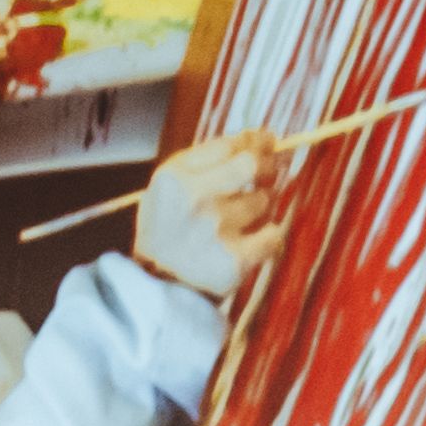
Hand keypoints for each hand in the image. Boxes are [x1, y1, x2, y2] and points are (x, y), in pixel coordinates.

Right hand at [134, 133, 287, 302]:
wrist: (153, 288)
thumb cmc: (168, 230)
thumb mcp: (169, 187)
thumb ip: (208, 160)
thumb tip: (262, 138)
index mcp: (174, 177)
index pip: (231, 144)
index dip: (255, 141)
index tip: (265, 143)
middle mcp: (193, 199)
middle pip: (253, 164)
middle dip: (268, 166)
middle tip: (267, 173)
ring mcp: (214, 230)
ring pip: (264, 201)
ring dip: (257, 209)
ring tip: (234, 224)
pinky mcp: (234, 259)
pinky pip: (273, 235)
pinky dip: (267, 239)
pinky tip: (248, 244)